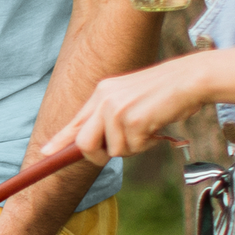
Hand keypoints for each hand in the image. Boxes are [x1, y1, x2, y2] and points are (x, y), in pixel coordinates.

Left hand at [43, 57, 215, 164]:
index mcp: (102, 92)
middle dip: (97, 155)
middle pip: (84, 143)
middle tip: (116, 150)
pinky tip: (156, 126)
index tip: (45, 153)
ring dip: (132, 147)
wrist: (188, 79)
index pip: (74, 121)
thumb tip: (97, 145)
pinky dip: (147, 144)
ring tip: (148, 127)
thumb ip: (110, 116)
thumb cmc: (164, 92)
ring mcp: (116, 110)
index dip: (59, 141)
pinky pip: (133, 148)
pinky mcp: (132, 120)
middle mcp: (104, 99)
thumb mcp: (129, 98)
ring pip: (113, 150)